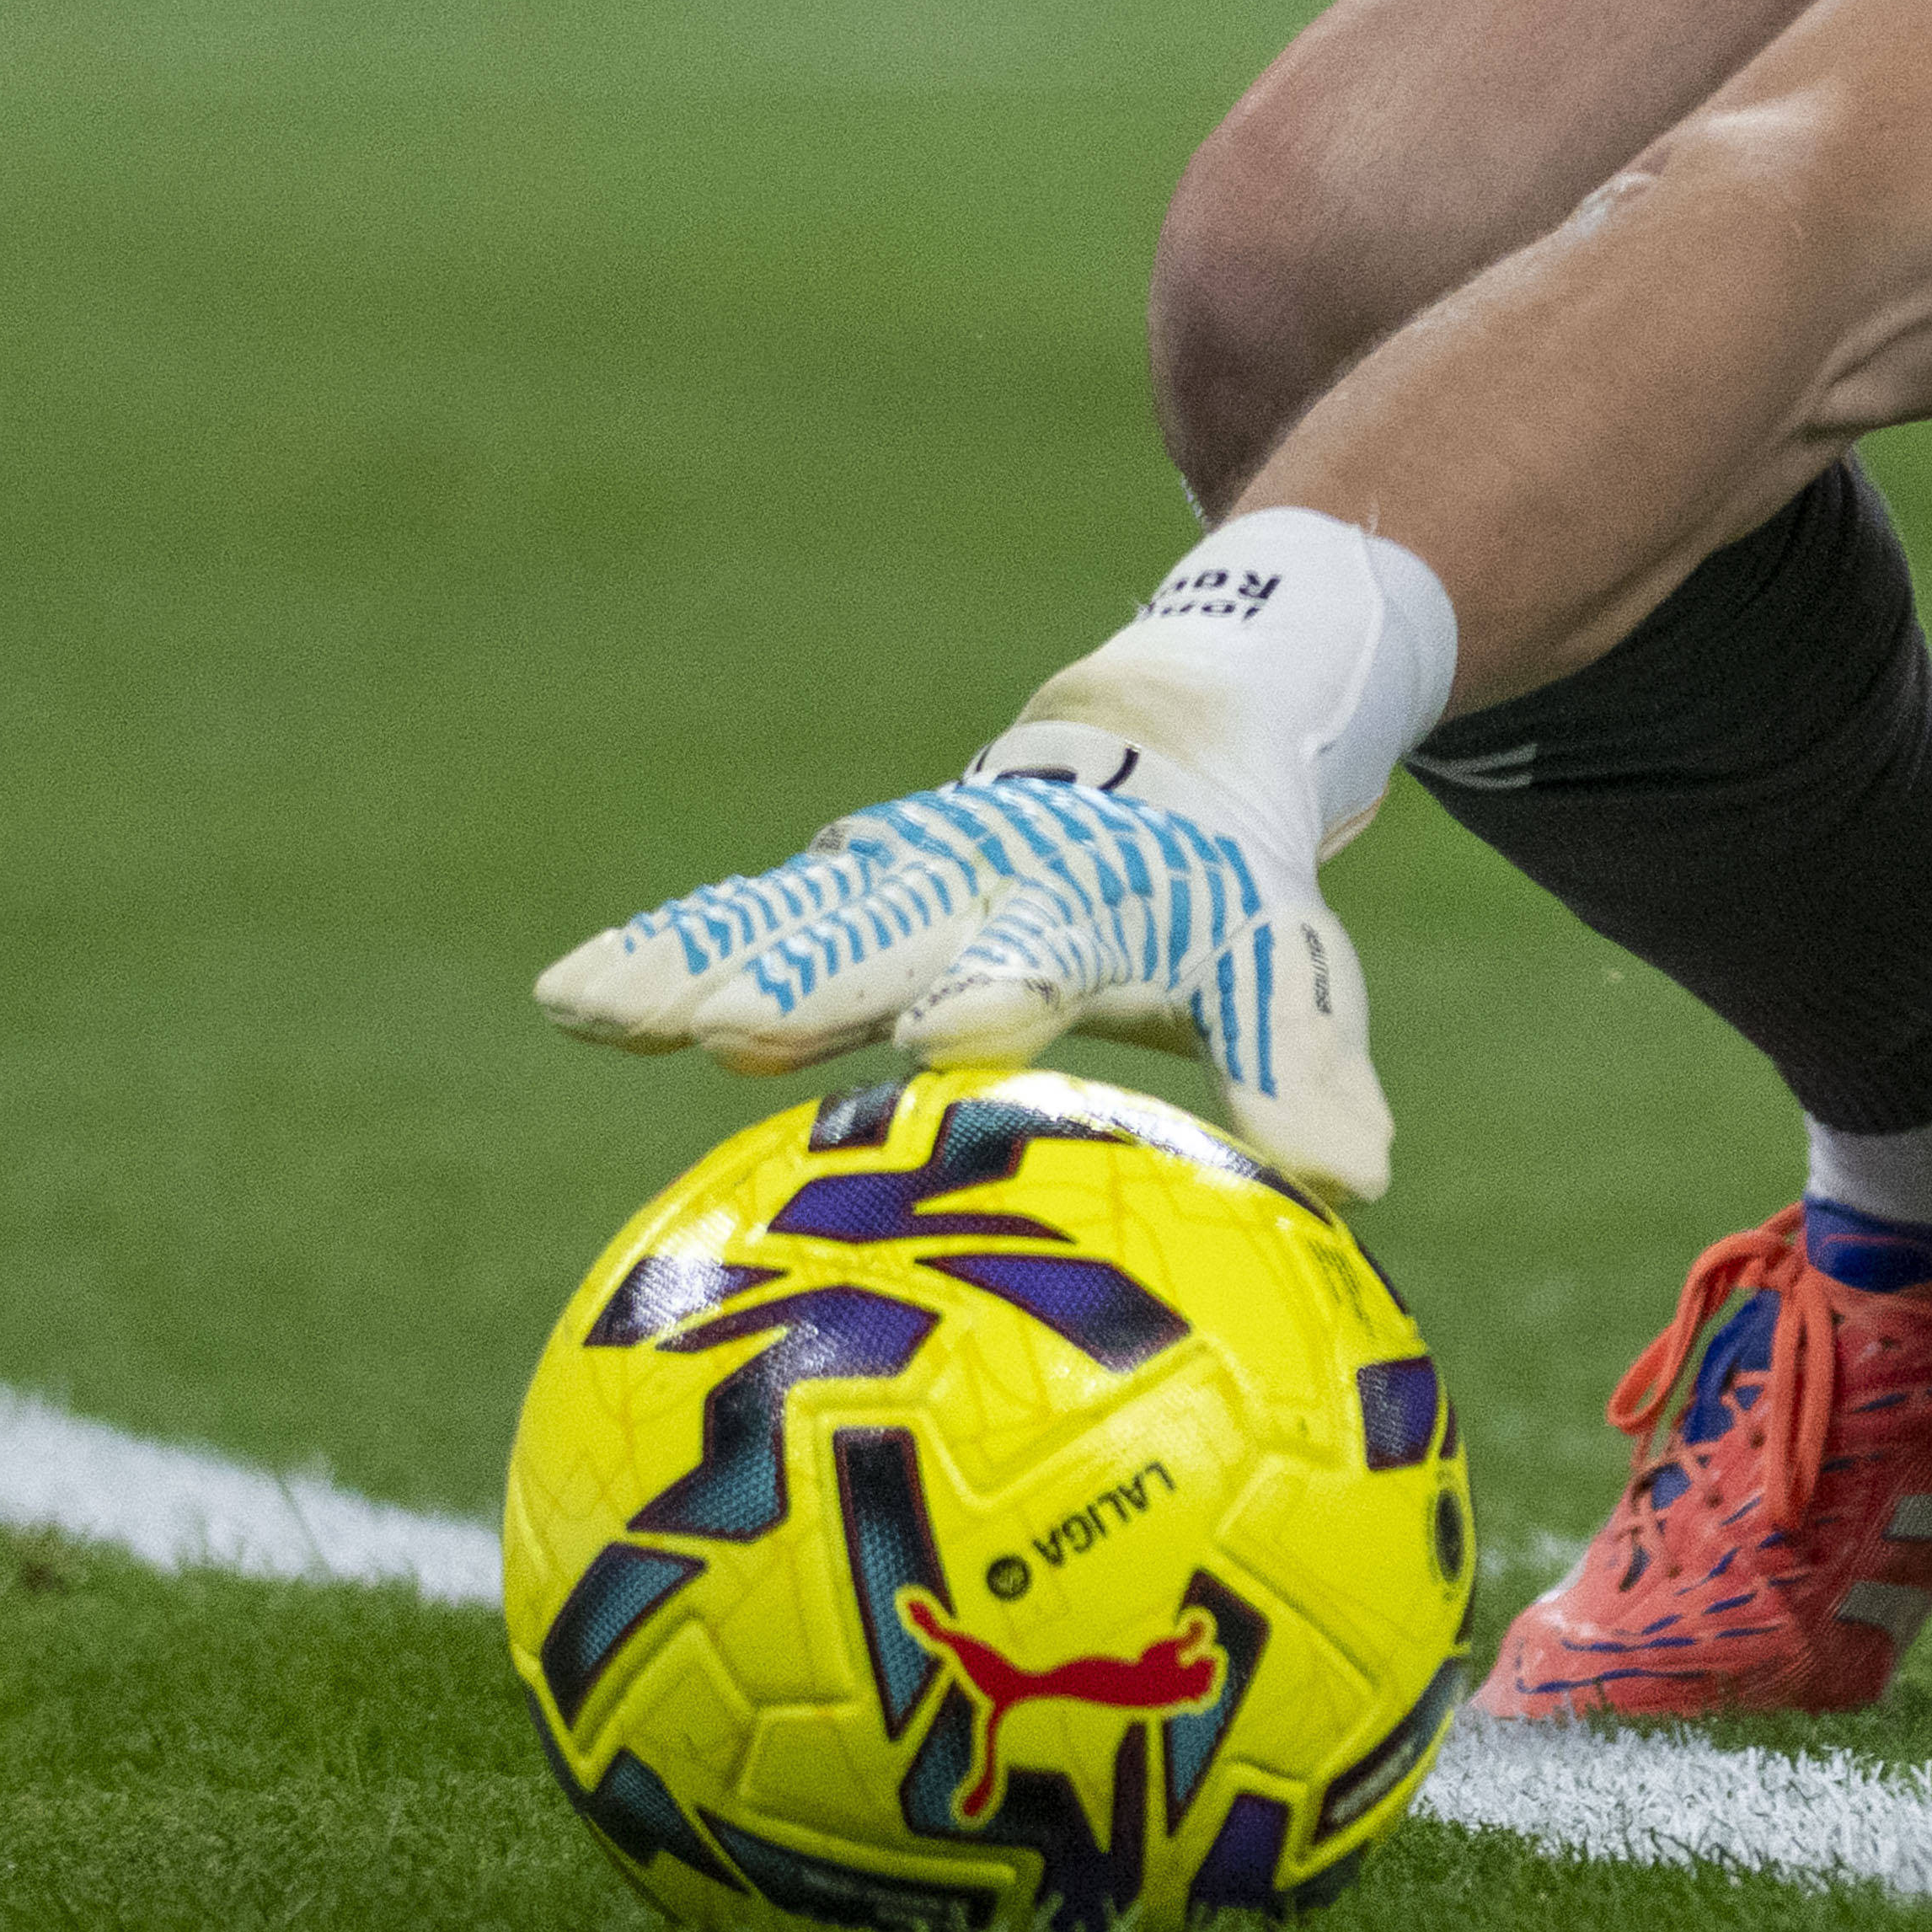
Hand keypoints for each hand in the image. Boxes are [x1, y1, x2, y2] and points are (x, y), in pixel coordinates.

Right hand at [532, 681, 1393, 1200]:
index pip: (1053, 951)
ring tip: (597, 1006)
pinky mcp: (836, 889)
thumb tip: (1361, 1179)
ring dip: (696, 959)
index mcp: (1094, 907)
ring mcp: (894, 879)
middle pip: (884, 932)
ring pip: (785, 917)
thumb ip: (1304, 1067)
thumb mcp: (1283, 966)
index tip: (962, 1026)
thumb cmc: (1221, 901)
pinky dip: (661, 949)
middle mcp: (977, 883)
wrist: (1165, 752)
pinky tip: (570, 999)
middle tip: (728, 1027)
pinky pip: (738, 918)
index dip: (1010, 986)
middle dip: (810, 977)